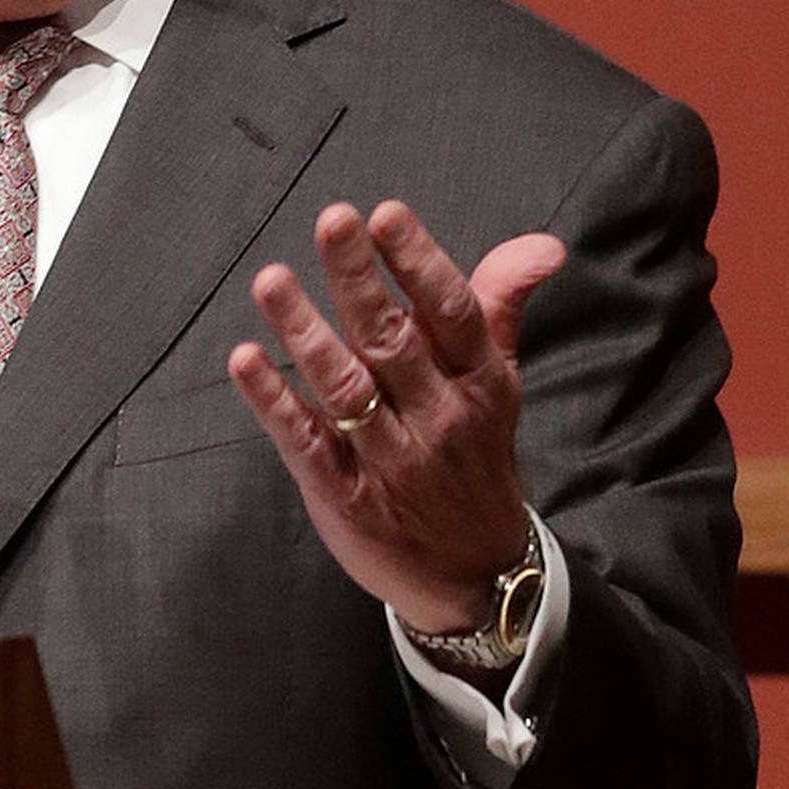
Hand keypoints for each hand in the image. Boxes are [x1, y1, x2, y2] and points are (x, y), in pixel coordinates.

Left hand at [229, 200, 564, 638]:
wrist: (475, 574)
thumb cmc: (474, 451)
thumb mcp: (496, 379)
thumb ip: (501, 303)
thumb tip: (544, 243)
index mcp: (478, 381)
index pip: (452, 312)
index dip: (420, 262)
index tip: (385, 214)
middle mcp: (438, 418)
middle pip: (393, 340)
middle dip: (359, 279)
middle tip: (331, 220)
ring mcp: (389, 460)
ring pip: (345, 387)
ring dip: (305, 332)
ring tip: (271, 279)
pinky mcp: (345, 496)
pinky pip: (306, 442)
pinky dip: (274, 402)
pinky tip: (244, 361)